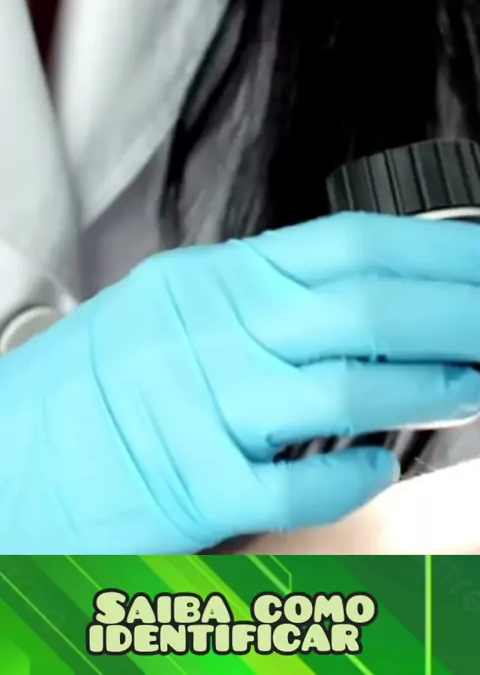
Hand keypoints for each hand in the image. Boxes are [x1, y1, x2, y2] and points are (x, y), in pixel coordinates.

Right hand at [1, 212, 479, 553]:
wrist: (12, 452)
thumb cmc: (100, 383)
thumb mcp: (178, 309)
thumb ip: (265, 300)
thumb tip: (366, 299)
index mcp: (215, 279)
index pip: (351, 245)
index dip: (438, 251)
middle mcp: (214, 331)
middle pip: (365, 309)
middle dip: (457, 314)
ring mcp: (204, 408)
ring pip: (346, 389)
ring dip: (426, 388)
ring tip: (472, 388)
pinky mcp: (195, 486)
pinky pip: (298, 479)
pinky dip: (353, 475)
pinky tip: (380, 467)